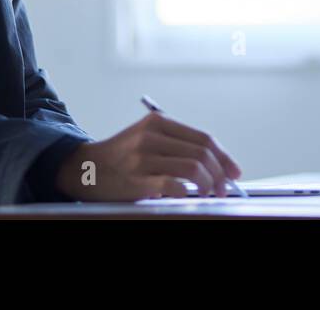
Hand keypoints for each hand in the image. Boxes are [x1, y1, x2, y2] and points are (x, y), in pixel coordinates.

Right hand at [53, 112, 242, 200]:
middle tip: (225, 189)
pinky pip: (173, 184)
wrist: (85, 168)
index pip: (203, 138)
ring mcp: (143, 156)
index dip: (224, 156)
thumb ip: (176, 146)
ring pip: (193, 167)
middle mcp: (152, 135)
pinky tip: (190, 196)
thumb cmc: (122, 156)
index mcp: (158, 122)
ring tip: (210, 194)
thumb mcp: (147, 139)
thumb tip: (215, 165)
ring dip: (209, 184)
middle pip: (201, 153)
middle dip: (220, 173)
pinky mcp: (137, 178)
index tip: (234, 172)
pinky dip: (188, 192)